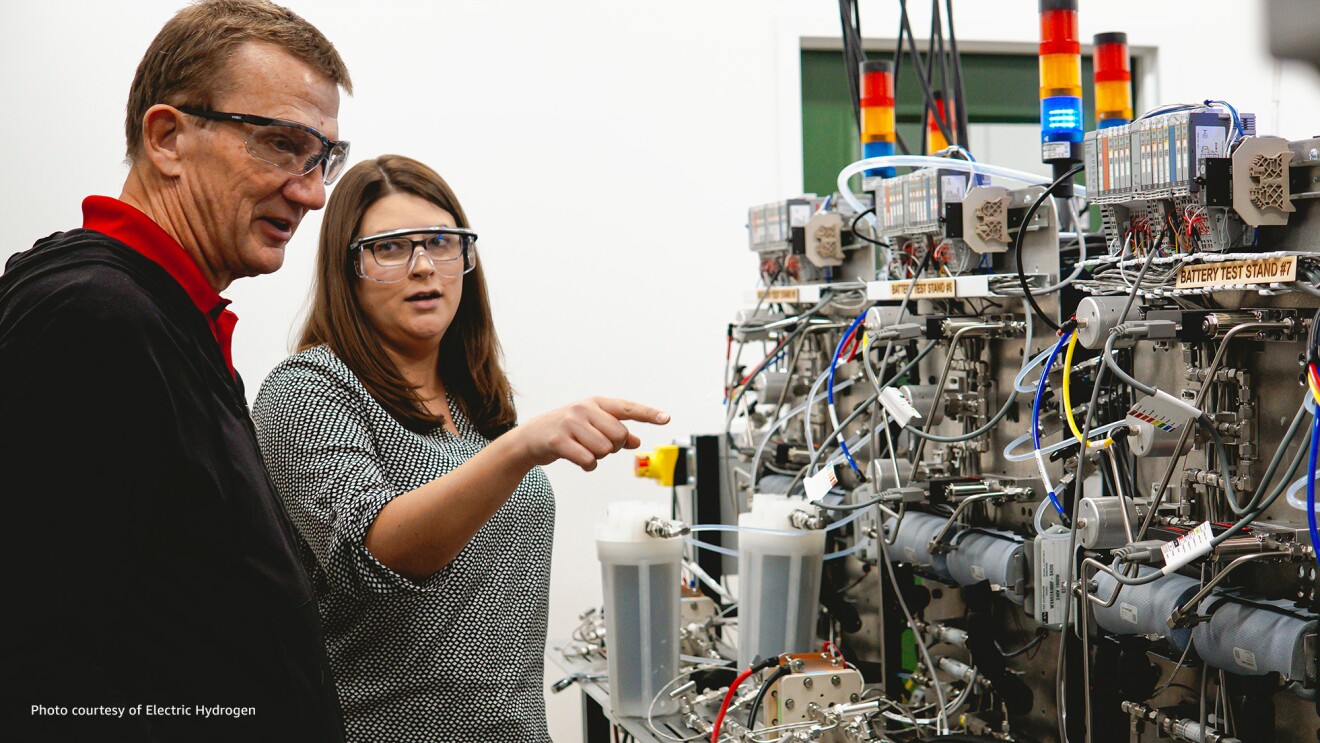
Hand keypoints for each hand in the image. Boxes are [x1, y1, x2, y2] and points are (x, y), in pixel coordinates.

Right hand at [511, 397, 669, 471]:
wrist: (530, 437)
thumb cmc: (566, 430)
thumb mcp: (590, 425)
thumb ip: (614, 431)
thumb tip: (636, 441)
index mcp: (595, 403)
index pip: (627, 408)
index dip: (648, 413)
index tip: (666, 418)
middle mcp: (584, 409)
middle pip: (619, 435)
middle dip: (613, 447)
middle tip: (597, 445)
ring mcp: (570, 424)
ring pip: (604, 450)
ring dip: (598, 457)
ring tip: (584, 450)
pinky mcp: (559, 441)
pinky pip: (588, 460)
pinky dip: (588, 466)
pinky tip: (580, 461)